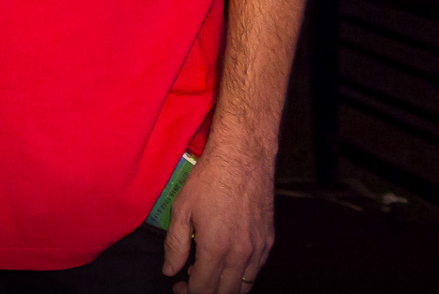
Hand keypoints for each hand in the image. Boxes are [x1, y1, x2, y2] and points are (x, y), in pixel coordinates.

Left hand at [162, 146, 274, 293]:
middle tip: (189, 282)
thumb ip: (175, 245)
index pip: (204, 288)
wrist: (243, 159)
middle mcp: (242, 254)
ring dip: (224, 286)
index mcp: (217, 248)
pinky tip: (226, 262)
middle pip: (225, 293)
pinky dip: (241, 275)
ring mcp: (258, 248)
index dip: (188, 292)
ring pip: (244, 286)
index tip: (178, 286)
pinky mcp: (268, 240)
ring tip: (206, 272)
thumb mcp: (182, 209)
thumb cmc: (210, 179)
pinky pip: (256, 270)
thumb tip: (170, 270)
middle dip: (206, 292)